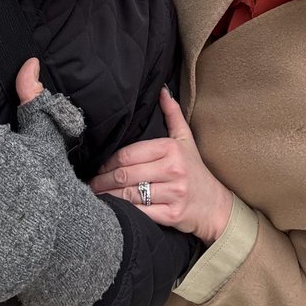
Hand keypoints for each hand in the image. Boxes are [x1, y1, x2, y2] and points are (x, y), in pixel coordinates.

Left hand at [90, 88, 233, 244]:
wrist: (215, 205)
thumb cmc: (195, 170)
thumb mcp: (185, 139)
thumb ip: (172, 114)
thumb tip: (162, 90)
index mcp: (171, 149)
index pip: (128, 154)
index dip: (108, 162)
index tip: (97, 167)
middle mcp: (173, 170)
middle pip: (126, 174)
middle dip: (102, 180)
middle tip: (90, 183)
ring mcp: (173, 193)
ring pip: (129, 194)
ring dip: (108, 196)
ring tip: (96, 195)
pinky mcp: (171, 215)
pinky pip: (140, 212)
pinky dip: (123, 212)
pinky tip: (113, 210)